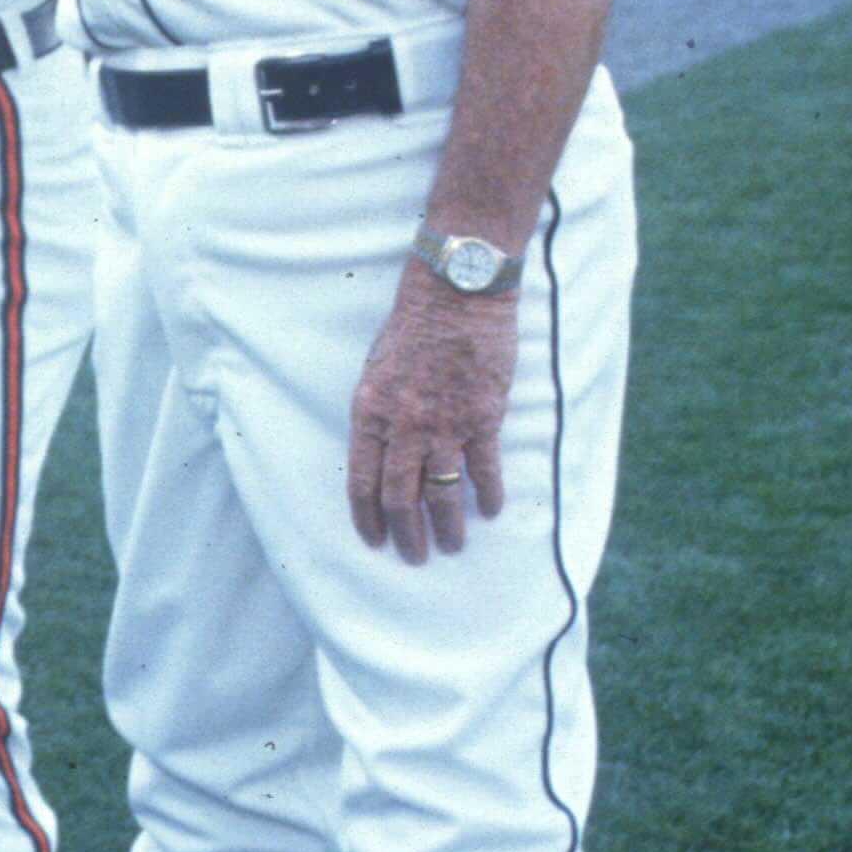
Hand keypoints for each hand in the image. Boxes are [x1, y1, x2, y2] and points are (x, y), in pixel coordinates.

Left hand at [347, 259, 517, 561]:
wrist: (455, 294)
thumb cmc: (411, 326)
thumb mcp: (375, 370)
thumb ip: (377, 414)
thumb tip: (383, 453)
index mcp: (369, 412)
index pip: (362, 481)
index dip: (367, 517)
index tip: (375, 540)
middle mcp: (403, 426)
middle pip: (401, 497)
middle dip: (407, 535)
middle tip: (414, 557)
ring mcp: (444, 425)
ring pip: (442, 494)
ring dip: (448, 527)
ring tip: (452, 547)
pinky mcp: (482, 418)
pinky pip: (483, 470)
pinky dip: (488, 495)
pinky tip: (490, 511)